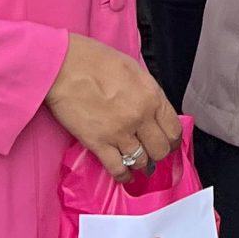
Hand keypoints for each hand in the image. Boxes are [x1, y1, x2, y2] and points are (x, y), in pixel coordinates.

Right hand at [44, 34, 181, 181]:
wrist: (64, 66)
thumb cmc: (96, 61)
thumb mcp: (134, 70)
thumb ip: (148, 93)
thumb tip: (154, 110)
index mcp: (152, 96)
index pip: (174, 129)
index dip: (173, 140)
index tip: (170, 144)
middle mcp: (140, 116)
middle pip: (161, 149)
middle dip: (159, 154)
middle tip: (154, 154)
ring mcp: (120, 132)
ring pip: (141, 161)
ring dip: (142, 164)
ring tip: (139, 164)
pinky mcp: (98, 143)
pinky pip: (117, 168)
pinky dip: (123, 175)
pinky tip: (126, 176)